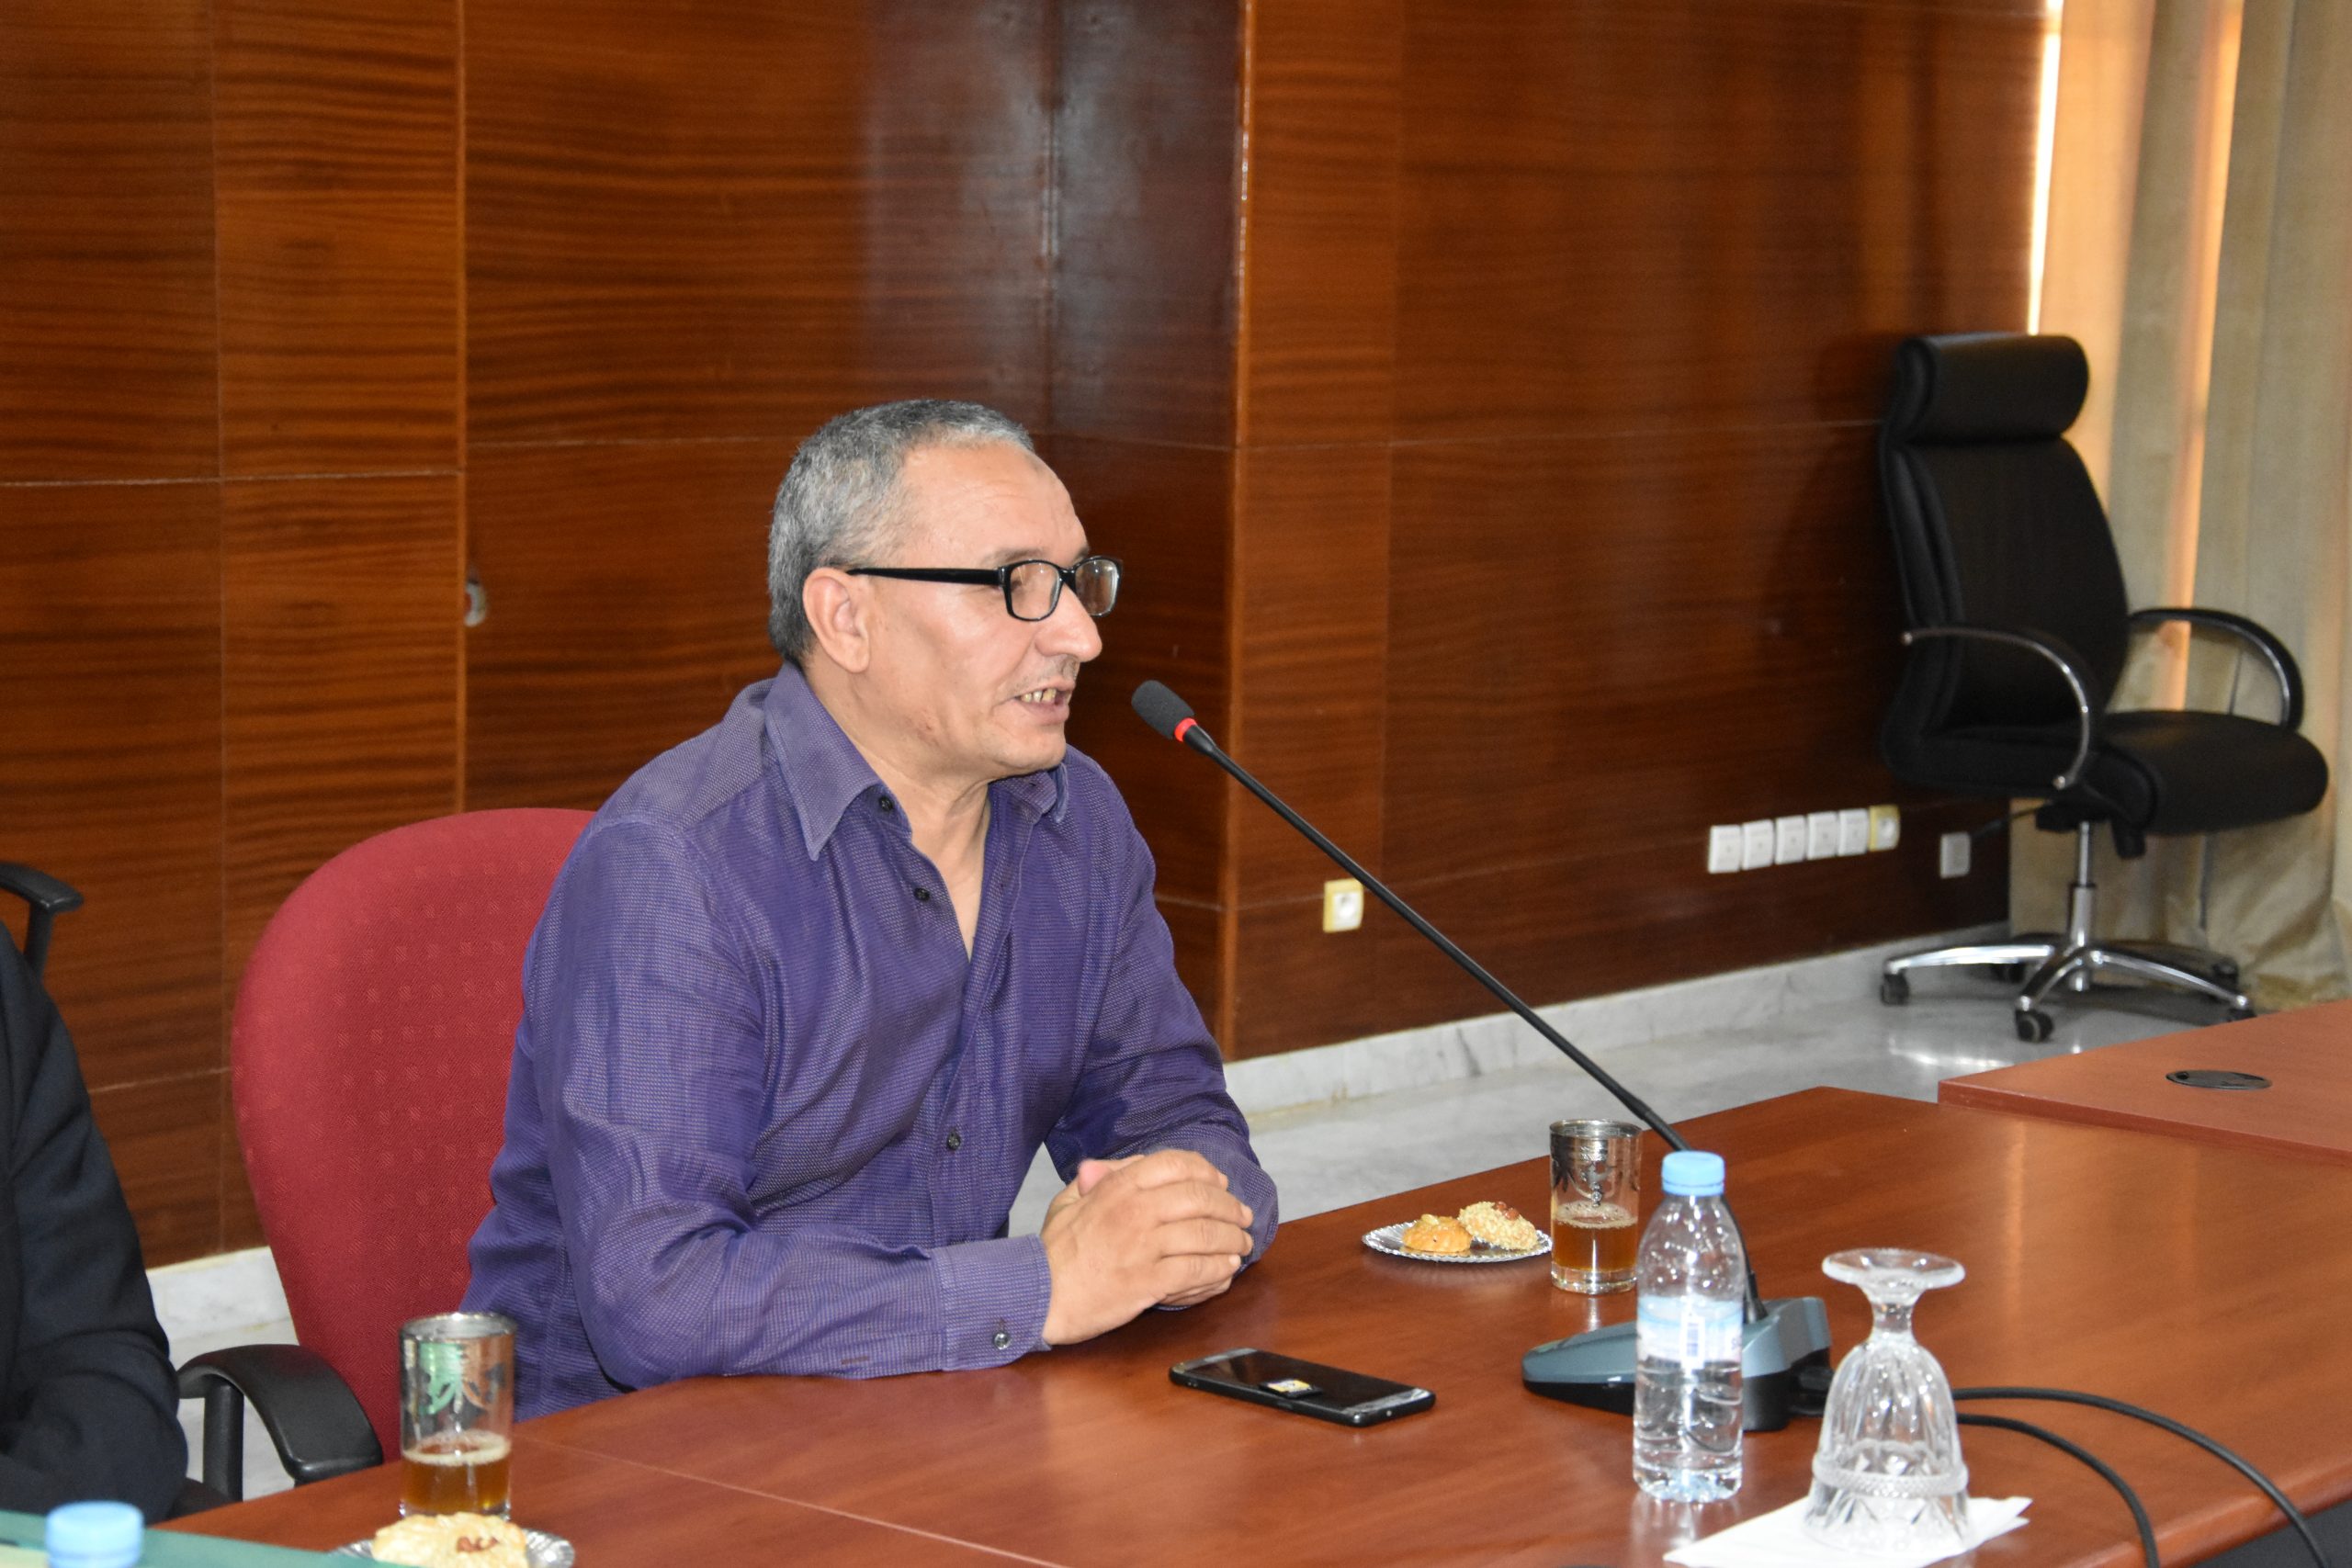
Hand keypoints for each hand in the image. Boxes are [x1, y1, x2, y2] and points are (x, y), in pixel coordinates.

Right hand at [1039, 1150, 1254, 1345]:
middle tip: (1243, 1216)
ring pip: (1206, 1235)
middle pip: (1200, 1198)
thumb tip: (1120, 1164)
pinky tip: (1226, 1269)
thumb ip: (1098, 1179)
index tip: (1220, 1183)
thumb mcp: (1067, 1201)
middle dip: (1230, 1206)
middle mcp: (1135, 1211)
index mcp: (1117, 1187)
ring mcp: (1143, 1246)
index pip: (1176, 1164)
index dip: (1206, 1171)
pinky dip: (1218, 1270)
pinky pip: (1196, 1271)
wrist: (1038, 1295)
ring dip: (1232, 1239)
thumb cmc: (1053, 1251)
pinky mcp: (1148, 1282)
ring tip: (1242, 1244)